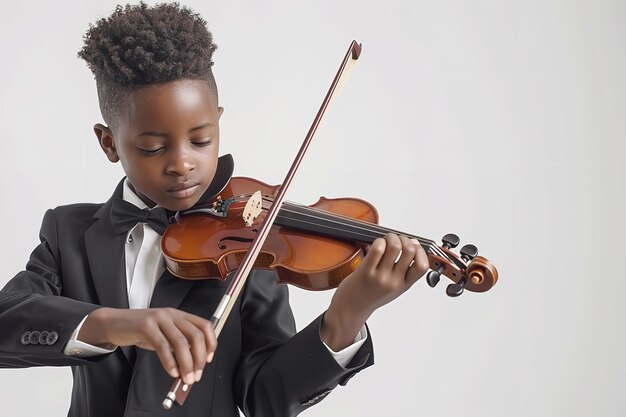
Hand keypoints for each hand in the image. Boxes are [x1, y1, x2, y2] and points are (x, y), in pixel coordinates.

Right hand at [79, 307, 216, 384]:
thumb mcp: (164, 335)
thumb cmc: (141, 330)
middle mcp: (172, 314)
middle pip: (195, 335)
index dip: (210, 343)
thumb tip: (191, 366)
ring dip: (186, 363)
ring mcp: (160, 318)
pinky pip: (162, 346)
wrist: (115, 323)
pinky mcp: (146, 326)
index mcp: (180, 315)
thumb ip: (178, 347)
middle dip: (199, 359)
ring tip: (186, 378)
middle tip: (196, 375)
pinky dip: (169, 362)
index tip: (209, 360)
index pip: (205, 326)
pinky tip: (172, 372)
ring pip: (180, 342)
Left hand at [321, 234, 428, 349]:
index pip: (422, 266)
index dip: (420, 251)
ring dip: (391, 237)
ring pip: (394, 246)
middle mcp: (394, 282)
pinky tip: (375, 244)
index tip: (413, 245)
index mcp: (403, 285)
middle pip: (409, 251)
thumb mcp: (394, 288)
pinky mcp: (365, 272)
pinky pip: (377, 249)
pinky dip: (378, 241)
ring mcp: (380, 277)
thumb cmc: (370, 296)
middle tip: (396, 239)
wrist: (350, 310)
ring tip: (385, 239)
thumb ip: (404, 271)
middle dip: (404, 238)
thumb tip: (414, 245)